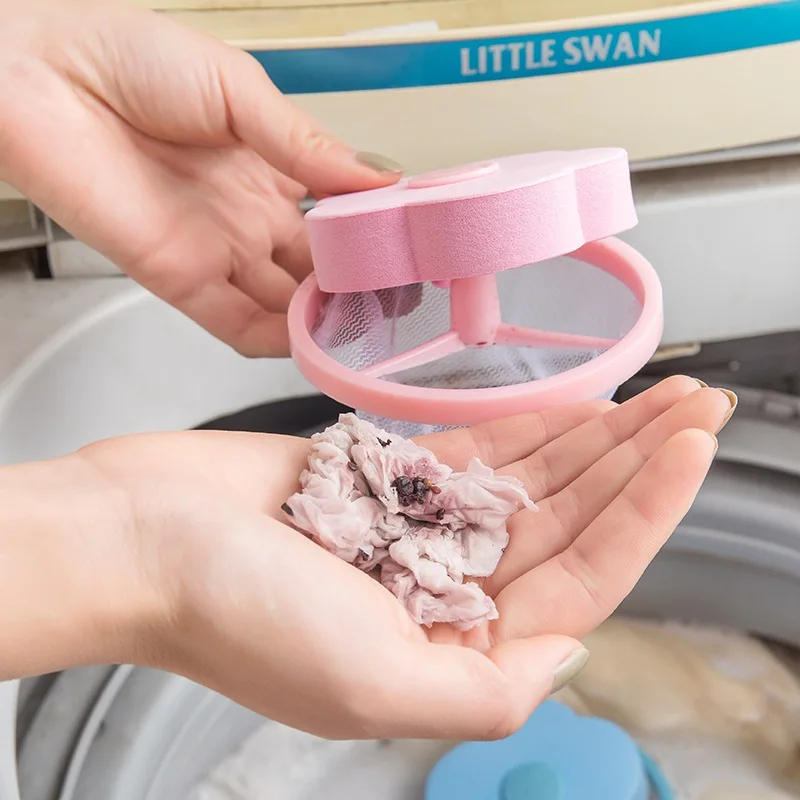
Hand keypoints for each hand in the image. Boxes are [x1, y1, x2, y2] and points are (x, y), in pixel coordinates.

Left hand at [0, 0, 400, 355]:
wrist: (40, 77)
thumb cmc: (130, 58)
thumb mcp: (239, 90)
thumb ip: (306, 146)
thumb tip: (380, 180)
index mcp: (270, 166)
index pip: (338, 215)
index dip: (373, 235)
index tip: (413, 249)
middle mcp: (251, 216)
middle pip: (319, 268)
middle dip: (359, 287)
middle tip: (403, 300)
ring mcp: (221, 251)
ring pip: (287, 304)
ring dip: (326, 319)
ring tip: (370, 328)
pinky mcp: (183, 281)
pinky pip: (239, 326)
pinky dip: (277, 342)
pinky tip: (313, 344)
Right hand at [37, 375, 726, 741]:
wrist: (138, 535)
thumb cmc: (230, 613)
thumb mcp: (368, 686)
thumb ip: (485, 690)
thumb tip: (568, 657)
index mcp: (447, 649)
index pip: (579, 579)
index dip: (645, 512)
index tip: (691, 450)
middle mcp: (440, 590)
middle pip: (567, 521)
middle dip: (637, 465)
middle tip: (698, 409)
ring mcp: (415, 527)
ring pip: (529, 481)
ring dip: (594, 440)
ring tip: (658, 400)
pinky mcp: (382, 475)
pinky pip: (473, 450)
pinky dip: (525, 427)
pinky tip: (574, 406)